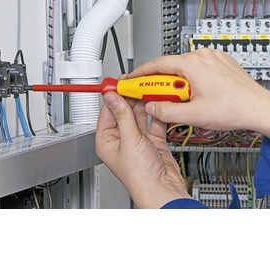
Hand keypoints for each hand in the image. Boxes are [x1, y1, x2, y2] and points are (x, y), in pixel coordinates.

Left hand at [95, 91, 191, 207]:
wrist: (163, 188)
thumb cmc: (140, 176)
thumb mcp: (129, 139)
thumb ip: (122, 115)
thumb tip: (111, 96)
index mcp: (107, 140)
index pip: (108, 110)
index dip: (113, 95)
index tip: (118, 81)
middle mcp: (122, 138)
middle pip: (125, 110)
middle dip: (131, 96)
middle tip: (137, 82)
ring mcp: (138, 138)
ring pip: (140, 113)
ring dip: (145, 102)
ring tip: (149, 89)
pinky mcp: (153, 139)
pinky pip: (154, 121)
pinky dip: (157, 112)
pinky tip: (159, 104)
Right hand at [128, 48, 269, 150]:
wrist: (259, 108)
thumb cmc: (235, 108)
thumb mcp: (194, 115)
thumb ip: (167, 111)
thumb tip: (152, 106)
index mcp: (194, 64)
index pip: (157, 64)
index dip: (140, 74)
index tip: (129, 81)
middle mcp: (203, 56)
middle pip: (170, 65)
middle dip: (159, 82)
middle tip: (151, 97)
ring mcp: (213, 57)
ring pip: (183, 67)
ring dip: (175, 82)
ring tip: (178, 101)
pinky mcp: (220, 62)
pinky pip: (197, 67)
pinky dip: (189, 79)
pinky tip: (192, 95)